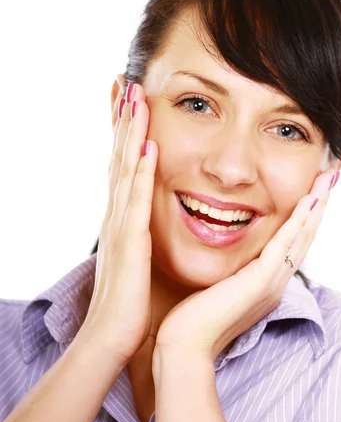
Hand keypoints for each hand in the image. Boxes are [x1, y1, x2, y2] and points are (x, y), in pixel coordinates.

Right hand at [79, 81, 157, 366]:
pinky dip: (140, 172)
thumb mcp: (133, 263)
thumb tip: (144, 227)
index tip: (128, 102)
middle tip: (124, 82)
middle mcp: (116, 216)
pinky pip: (136, 201)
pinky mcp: (130, 244)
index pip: (122, 167)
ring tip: (133, 96)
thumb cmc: (127, 304)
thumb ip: (138, 239)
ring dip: (129, 133)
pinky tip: (147, 146)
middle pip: (118, 158)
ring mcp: (120, 227)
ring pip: (124, 170)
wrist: (111, 339)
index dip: (123, 134)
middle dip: (121, 120)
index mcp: (121, 220)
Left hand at [155, 170, 337, 361]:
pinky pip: (284, 246)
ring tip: (327, 181)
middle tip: (329, 178)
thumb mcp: (217, 289)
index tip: (313, 193)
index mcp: (265, 284)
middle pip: (304, 238)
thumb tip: (227, 262)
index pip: (291, 245)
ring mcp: (271, 284)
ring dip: (316, 208)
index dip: (305, 219)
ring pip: (301, 239)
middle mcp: (275, 283)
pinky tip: (309, 202)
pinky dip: (298, 223)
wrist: (186, 346)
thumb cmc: (194, 320)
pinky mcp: (260, 283)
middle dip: (318, 207)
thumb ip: (228, 274)